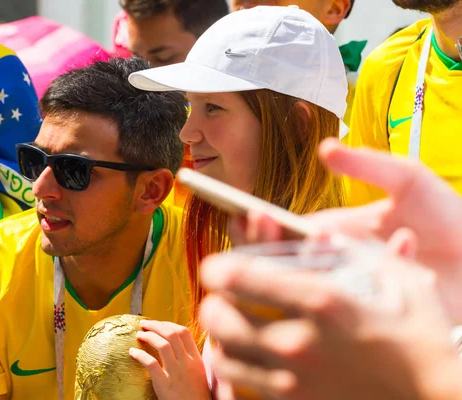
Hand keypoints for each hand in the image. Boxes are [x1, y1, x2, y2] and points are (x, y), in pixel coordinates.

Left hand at [129, 320, 210, 399]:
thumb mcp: (198, 371)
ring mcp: (176, 373)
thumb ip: (188, 356)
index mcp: (195, 358)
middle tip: (144, 324)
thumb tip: (173, 340)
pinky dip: (140, 355)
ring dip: (148, 336)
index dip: (168, 324)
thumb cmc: (195, 393)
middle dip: (156, 325)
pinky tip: (132, 352)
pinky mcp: (164, 384)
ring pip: (162, 345)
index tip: (158, 323)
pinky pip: (151, 363)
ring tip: (139, 334)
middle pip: (171, 334)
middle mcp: (187, 362)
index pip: (183, 332)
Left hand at [199, 253, 461, 399]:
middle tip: (222, 298)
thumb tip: (317, 233)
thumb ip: (352, 251)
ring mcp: (294, 380)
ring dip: (220, 335)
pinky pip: (241, 385)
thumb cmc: (421, 336)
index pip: (237, 277)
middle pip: (217, 316)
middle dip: (213, 302)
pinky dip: (235, 368)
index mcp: (320, 300)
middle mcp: (298, 341)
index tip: (219, 267)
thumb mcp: (396, 280)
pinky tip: (246, 357)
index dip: (217, 267)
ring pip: (222, 353)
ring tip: (231, 326)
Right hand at [231, 138, 461, 322]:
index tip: (248, 213)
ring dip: (318, 258)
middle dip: (271, 246)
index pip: (281, 232)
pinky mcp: (375, 314)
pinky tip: (406, 241)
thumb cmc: (446, 216)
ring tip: (335, 235)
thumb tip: (324, 148)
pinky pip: (358, 297)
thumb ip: (367, 164)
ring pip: (311, 284)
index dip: (258, 226)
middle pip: (281, 263)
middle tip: (280, 226)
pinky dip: (383, 261)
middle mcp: (334, 265)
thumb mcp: (407, 179)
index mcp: (332, 232)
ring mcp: (352, 290)